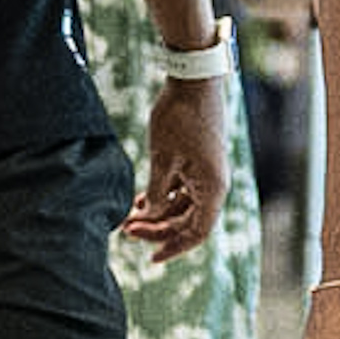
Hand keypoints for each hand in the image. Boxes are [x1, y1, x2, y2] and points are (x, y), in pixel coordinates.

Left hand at [118, 74, 224, 263]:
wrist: (193, 81)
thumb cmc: (179, 118)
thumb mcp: (162, 160)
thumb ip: (158, 195)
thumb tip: (152, 218)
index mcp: (211, 189)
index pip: (196, 233)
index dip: (173, 248)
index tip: (150, 258)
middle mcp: (213, 185)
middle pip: (188, 222)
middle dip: (158, 229)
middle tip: (126, 230)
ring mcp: (207, 173)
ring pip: (183, 206)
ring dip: (158, 214)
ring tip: (129, 216)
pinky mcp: (199, 161)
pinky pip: (182, 189)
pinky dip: (163, 197)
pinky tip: (141, 199)